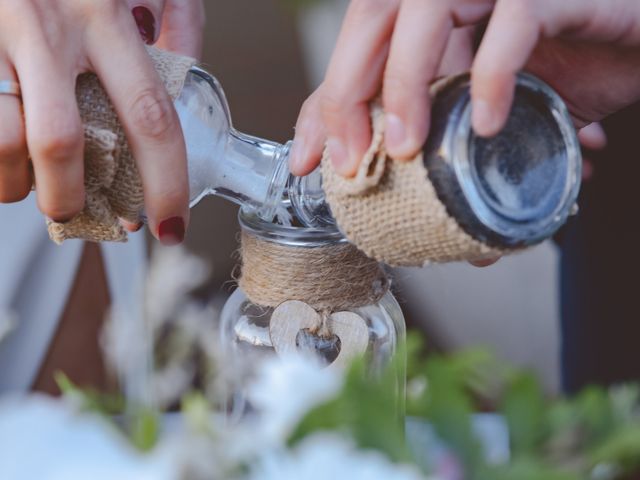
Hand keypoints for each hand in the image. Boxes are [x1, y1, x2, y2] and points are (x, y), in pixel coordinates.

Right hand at [0, 0, 203, 244]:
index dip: (166, 184)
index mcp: (106, 17)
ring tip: (26, 183)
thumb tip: (189, 71)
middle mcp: (50, 28)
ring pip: (4, 142)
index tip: (171, 229)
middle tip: (78, 215)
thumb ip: (172, 18)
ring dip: (15, 183)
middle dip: (71, 199)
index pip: (152, 118)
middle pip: (63, 144)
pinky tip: (2, 158)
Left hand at [289, 0, 639, 178]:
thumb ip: (446, 142)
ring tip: (408, 147)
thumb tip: (417, 217)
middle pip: (372, 17)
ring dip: (405, 81)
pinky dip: (492, 75)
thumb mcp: (486, 108)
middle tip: (352, 158)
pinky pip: (516, 19)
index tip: (309, 162)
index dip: (322, 104)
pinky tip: (487, 124)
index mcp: (431, 16)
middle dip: (347, 92)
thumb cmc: (568, 67)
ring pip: (429, 7)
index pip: (354, 46)